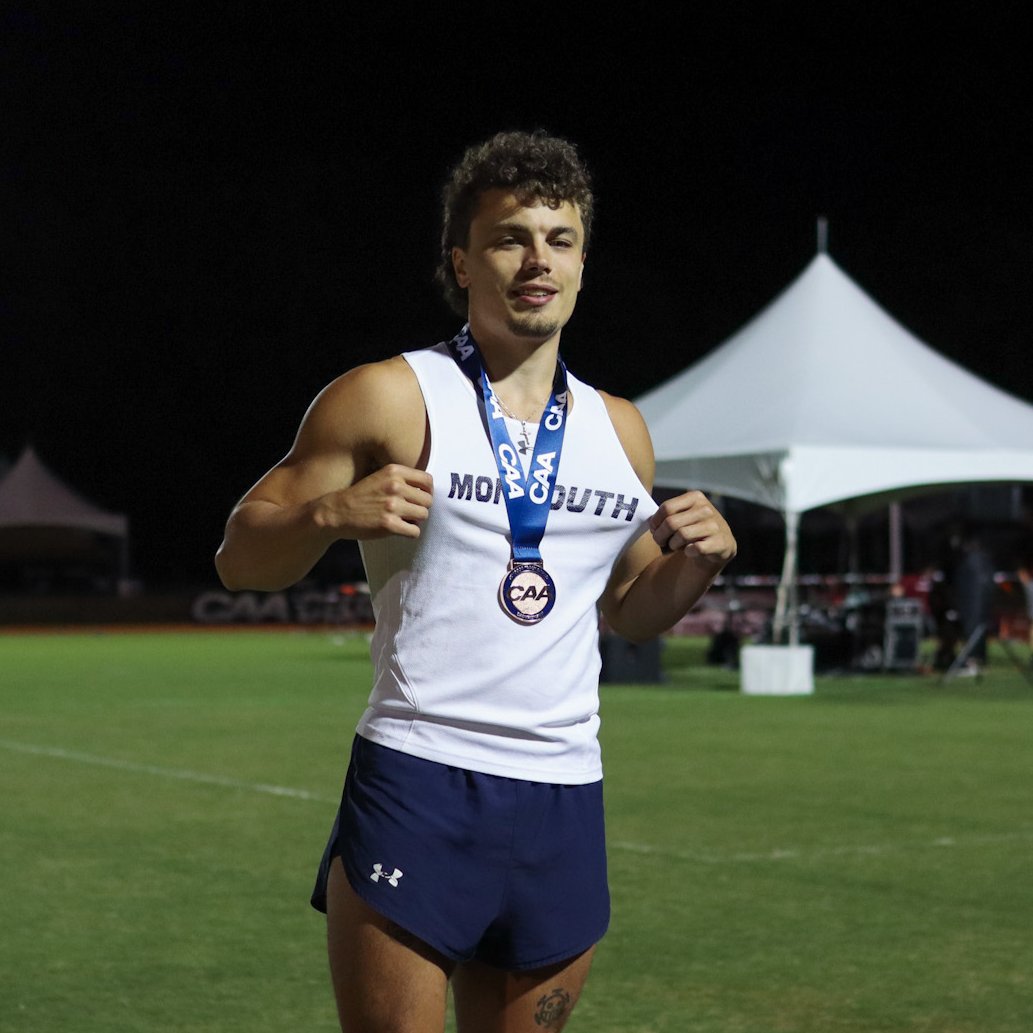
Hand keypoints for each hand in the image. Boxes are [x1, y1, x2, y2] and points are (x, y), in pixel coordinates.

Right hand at [316, 464, 432, 539]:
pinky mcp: (389, 524)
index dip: (427, 491)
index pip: (427, 480)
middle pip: (428, 500)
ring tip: (404, 520)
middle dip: (421, 507)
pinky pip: (415, 531)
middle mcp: (395, 486)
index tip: (420, 497)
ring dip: (416, 520)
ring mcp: (393, 505)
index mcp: (394, 471)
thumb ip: (401, 479)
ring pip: (424, 515)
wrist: (337, 512)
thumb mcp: (380, 477)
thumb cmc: (360, 495)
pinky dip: (410, 533)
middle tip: (409, 511)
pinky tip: (400, 530)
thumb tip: (426, 491)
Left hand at [648, 490, 735, 566]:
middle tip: (661, 542)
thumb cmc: (694, 529)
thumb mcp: (683, 515)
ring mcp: (714, 525)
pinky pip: (695, 548)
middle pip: (671, 523)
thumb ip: (667, 514)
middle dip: (660, 536)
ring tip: (675, 546)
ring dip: (673, 545)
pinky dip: (688, 552)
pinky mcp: (720, 542)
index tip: (654, 530)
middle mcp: (706, 509)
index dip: (655, 522)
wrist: (719, 545)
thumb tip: (651, 522)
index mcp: (695, 497)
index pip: (666, 508)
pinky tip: (689, 551)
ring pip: (682, 535)